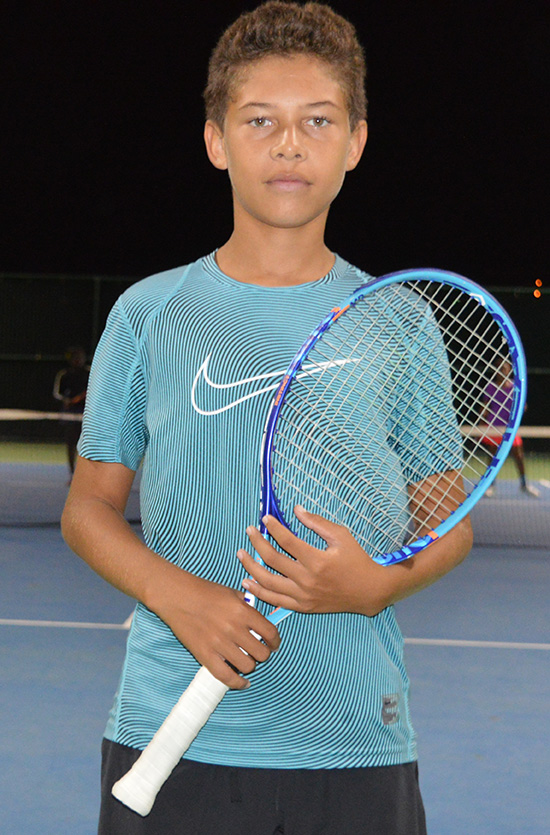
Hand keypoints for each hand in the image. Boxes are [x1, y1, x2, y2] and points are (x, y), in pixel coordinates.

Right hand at [153, 572, 280, 690]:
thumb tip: (260, 621)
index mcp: (243, 611)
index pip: (270, 633)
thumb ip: (248, 606)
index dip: (275, 642)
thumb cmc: (204, 591)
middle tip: (257, 652)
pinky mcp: (205, 655)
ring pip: (248, 666)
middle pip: (262, 653)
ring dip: (249, 665)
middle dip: (263, 654)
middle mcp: (234, 628)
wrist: (177, 596)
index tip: (273, 645)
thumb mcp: (232, 592)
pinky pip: (227, 676)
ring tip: (245, 661)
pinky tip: (242, 682)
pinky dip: (237, 683)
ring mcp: (219, 643)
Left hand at [237, 506, 388, 617]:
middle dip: (257, 543)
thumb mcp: (341, 535)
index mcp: (318, 560)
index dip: (274, 528)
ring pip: (268, 583)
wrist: (369, 591)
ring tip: (241, 554)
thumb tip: (296, 510)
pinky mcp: (303, 607)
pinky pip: (275, 600)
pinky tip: (247, 582)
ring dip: (251, 567)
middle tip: (249, 531)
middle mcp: (308, 580)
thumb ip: (316, 523)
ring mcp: (304, 596)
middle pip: (273, 560)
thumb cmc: (356, 559)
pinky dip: (259, 592)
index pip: (287, 540)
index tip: (265, 519)